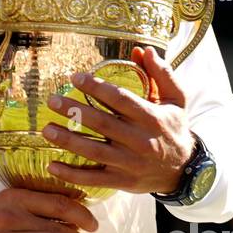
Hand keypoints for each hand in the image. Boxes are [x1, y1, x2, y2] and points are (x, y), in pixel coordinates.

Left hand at [41, 46, 194, 194]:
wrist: (185, 170)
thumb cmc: (174, 128)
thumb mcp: (176, 100)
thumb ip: (162, 74)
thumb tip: (145, 50)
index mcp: (151, 117)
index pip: (120, 100)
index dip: (96, 87)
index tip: (75, 77)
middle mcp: (140, 141)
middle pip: (102, 124)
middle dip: (74, 111)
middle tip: (52, 101)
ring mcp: (130, 163)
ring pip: (94, 152)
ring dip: (68, 141)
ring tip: (47, 129)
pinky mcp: (122, 182)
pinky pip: (94, 180)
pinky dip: (72, 175)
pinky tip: (52, 166)